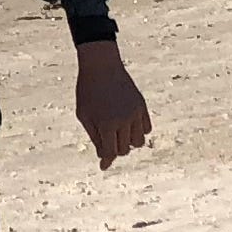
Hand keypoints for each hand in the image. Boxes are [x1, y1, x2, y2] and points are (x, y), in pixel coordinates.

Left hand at [75, 38, 152, 168]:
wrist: (101, 65)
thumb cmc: (87, 91)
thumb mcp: (84, 115)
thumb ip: (94, 137)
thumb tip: (104, 159)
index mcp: (106, 124)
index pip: (111, 152)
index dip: (106, 161)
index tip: (103, 166)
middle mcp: (123, 120)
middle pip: (124, 149)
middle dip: (115, 148)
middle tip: (106, 139)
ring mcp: (135, 112)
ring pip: (139, 142)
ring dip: (129, 142)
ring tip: (118, 133)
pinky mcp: (142, 105)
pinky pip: (147, 128)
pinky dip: (139, 131)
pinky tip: (129, 125)